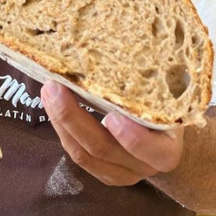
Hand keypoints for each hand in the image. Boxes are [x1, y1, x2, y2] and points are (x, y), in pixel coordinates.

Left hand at [40, 80, 183, 185]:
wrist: (168, 135)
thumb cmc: (166, 107)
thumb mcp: (166, 98)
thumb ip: (148, 85)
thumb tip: (120, 41)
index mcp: (167, 150)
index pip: (154, 151)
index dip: (133, 138)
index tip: (112, 116)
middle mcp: (145, 167)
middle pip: (105, 149)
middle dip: (73, 118)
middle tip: (55, 87)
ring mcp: (122, 174)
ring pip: (84, 154)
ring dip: (61, 121)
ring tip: (47, 91)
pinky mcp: (103, 172)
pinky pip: (77, 154)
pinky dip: (62, 129)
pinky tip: (52, 105)